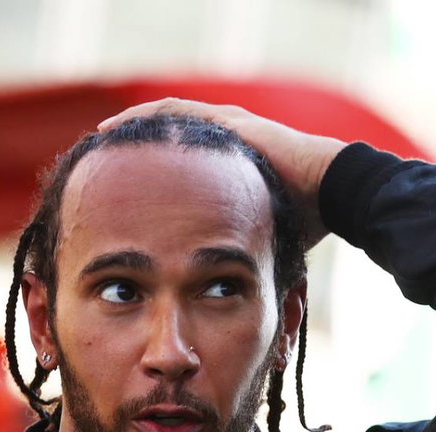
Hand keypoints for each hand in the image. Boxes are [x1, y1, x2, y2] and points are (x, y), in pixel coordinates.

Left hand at [98, 98, 345, 243]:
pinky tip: (113, 129)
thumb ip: (250, 264)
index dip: (148, 182)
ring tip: (97, 143)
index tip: (120, 200)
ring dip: (129, 132)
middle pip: (168, 145)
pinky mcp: (227, 123)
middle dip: (133, 155)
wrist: (338, 194)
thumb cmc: (311, 222)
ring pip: (164, 124)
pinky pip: (173, 114)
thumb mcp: (264, 242)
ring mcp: (226, 130)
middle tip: (99, 169)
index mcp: (230, 173)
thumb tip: (250, 314)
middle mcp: (225, 146)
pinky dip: (141, 119)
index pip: (179, 171)